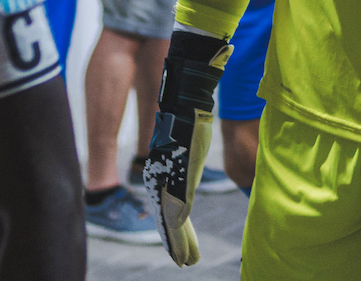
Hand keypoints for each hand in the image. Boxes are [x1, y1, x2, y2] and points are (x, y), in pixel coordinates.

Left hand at [144, 30, 230, 264]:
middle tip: (184, 259)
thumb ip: (193, 136)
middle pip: (170, 216)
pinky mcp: (176, 185)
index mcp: (167, 166)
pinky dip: (180, 241)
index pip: (171, 200)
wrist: (187, 99)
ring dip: (180, 245)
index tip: (180, 238)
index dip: (176, 222)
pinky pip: (177, 222)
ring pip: (172, 223)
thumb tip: (198, 126)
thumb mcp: (193, 130)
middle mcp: (163, 177)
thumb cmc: (192, 106)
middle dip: (177, 239)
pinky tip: (184, 254)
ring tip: (185, 261)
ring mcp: (168, 182)